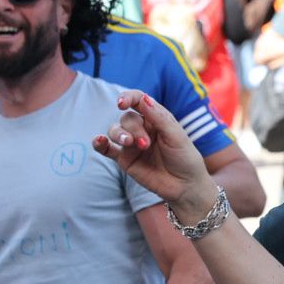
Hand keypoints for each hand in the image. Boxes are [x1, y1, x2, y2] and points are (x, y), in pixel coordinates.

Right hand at [93, 90, 215, 210]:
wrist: (185, 186)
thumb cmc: (184, 157)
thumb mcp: (176, 135)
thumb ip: (158, 117)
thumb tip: (144, 98)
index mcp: (156, 118)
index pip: (138, 100)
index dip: (128, 98)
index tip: (121, 103)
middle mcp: (142, 128)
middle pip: (127, 118)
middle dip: (134, 128)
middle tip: (146, 144)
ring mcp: (132, 144)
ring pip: (115, 130)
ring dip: (120, 134)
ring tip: (131, 144)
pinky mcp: (125, 159)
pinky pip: (107, 149)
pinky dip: (100, 143)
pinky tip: (99, 141)